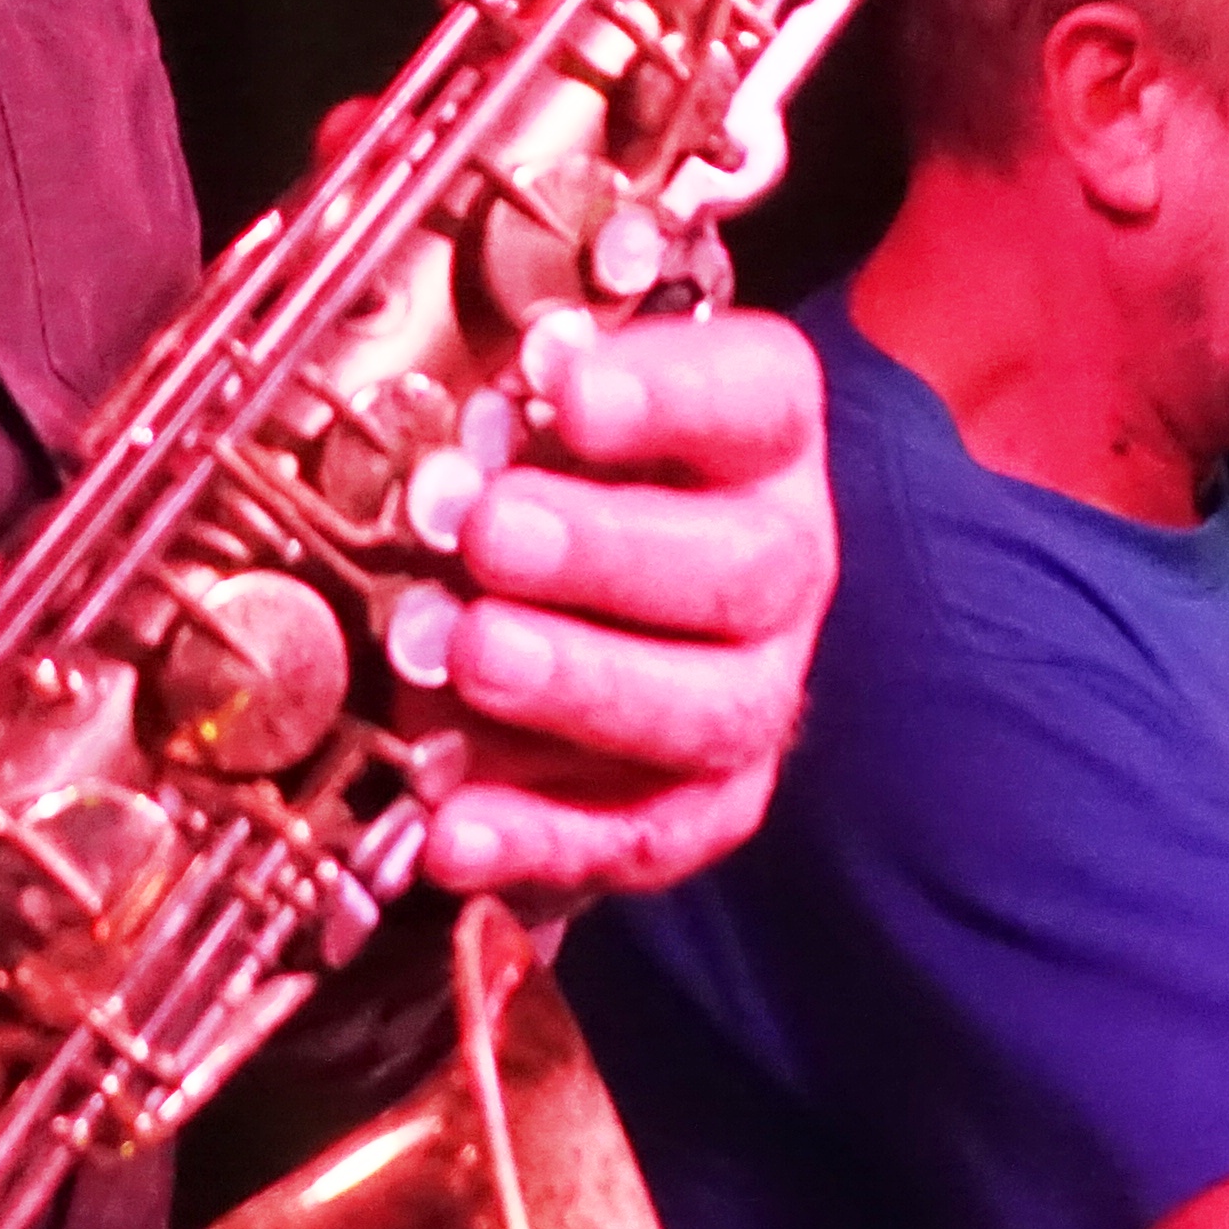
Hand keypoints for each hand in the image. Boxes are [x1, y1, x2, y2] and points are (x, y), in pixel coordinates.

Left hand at [423, 305, 832, 900]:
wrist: (599, 584)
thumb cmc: (560, 460)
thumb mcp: (542, 399)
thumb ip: (511, 395)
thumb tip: (452, 422)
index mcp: (760, 432)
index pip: (751, 398)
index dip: (663, 395)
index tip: (568, 391)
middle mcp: (778, 559)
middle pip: (741, 568)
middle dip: (605, 554)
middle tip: (489, 533)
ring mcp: (752, 688)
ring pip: (711, 711)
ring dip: (580, 687)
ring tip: (470, 657)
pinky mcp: (707, 803)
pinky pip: (647, 837)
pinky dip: (543, 837)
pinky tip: (450, 827)